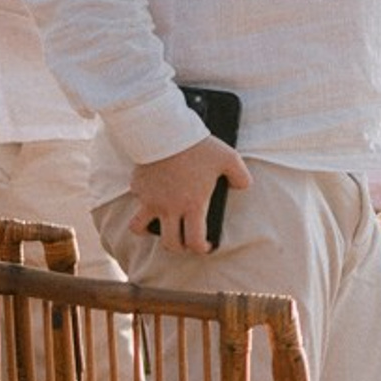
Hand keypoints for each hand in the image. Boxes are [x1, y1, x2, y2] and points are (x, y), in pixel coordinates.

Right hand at [128, 136, 250, 256]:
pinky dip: (143, 202)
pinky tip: (153, 194)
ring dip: (149, 232)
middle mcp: (169, 208)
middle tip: (185, 241)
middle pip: (169, 244)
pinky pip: (137, 201)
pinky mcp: (138, 187)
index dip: (202, 249)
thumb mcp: (229, 158)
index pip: (194, 241)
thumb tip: (243, 187)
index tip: (206, 246)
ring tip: (161, 225)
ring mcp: (149, 199)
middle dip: (178, 247)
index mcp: (192, 205)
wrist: (166, 131)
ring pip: (139, 228)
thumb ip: (241, 176)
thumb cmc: (198, 146)